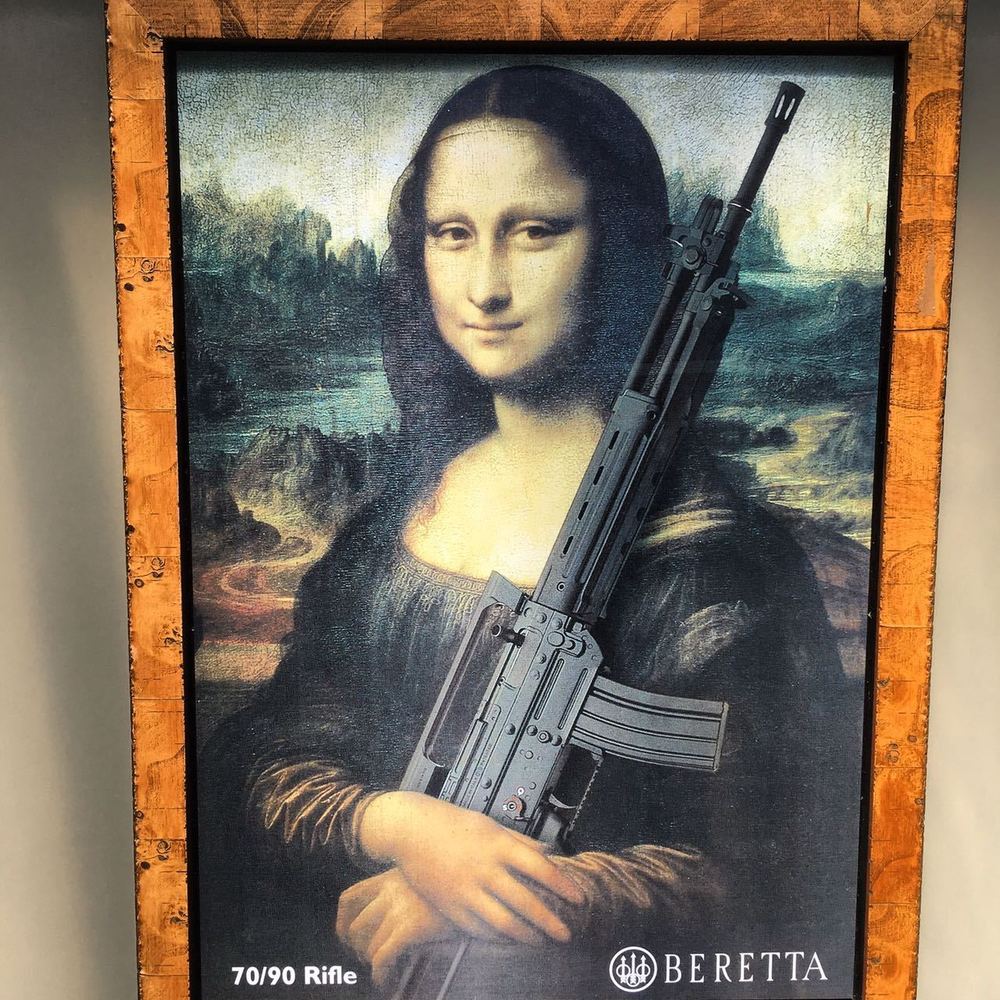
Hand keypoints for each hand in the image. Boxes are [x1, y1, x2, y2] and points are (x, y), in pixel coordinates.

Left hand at [336, 869, 454, 985]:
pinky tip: (385, 981)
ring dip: (371, 964)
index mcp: (389, 877)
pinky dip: (379, 974)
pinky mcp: (411, 926)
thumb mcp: (421, 877)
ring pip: (369, 946)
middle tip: (367, 959)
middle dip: (357, 950)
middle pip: (355, 927)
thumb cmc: (452, 885)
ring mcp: (400, 908)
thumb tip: (382, 918)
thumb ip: (401, 889)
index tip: (346, 938)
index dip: (341, 923)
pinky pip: (382, 958)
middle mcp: (390, 890)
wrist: (479, 883)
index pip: (349, 898)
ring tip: (382, 972)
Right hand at [358, 791, 584, 943]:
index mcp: (498, 844)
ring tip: (540, 941)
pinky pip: (479, 929)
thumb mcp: (489, 824)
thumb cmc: (451, 823)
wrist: (409, 829)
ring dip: (526, 935)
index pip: (540, 868)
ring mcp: (466, 890)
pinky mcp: (450, 906)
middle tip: (566, 933)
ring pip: (503, 922)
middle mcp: (484, 869)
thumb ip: (519, 840)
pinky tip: (509, 939)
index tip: (578, 899)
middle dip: (550, 921)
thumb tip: (547, 854)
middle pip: (526, 902)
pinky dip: (497, 938)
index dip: (562, 886)